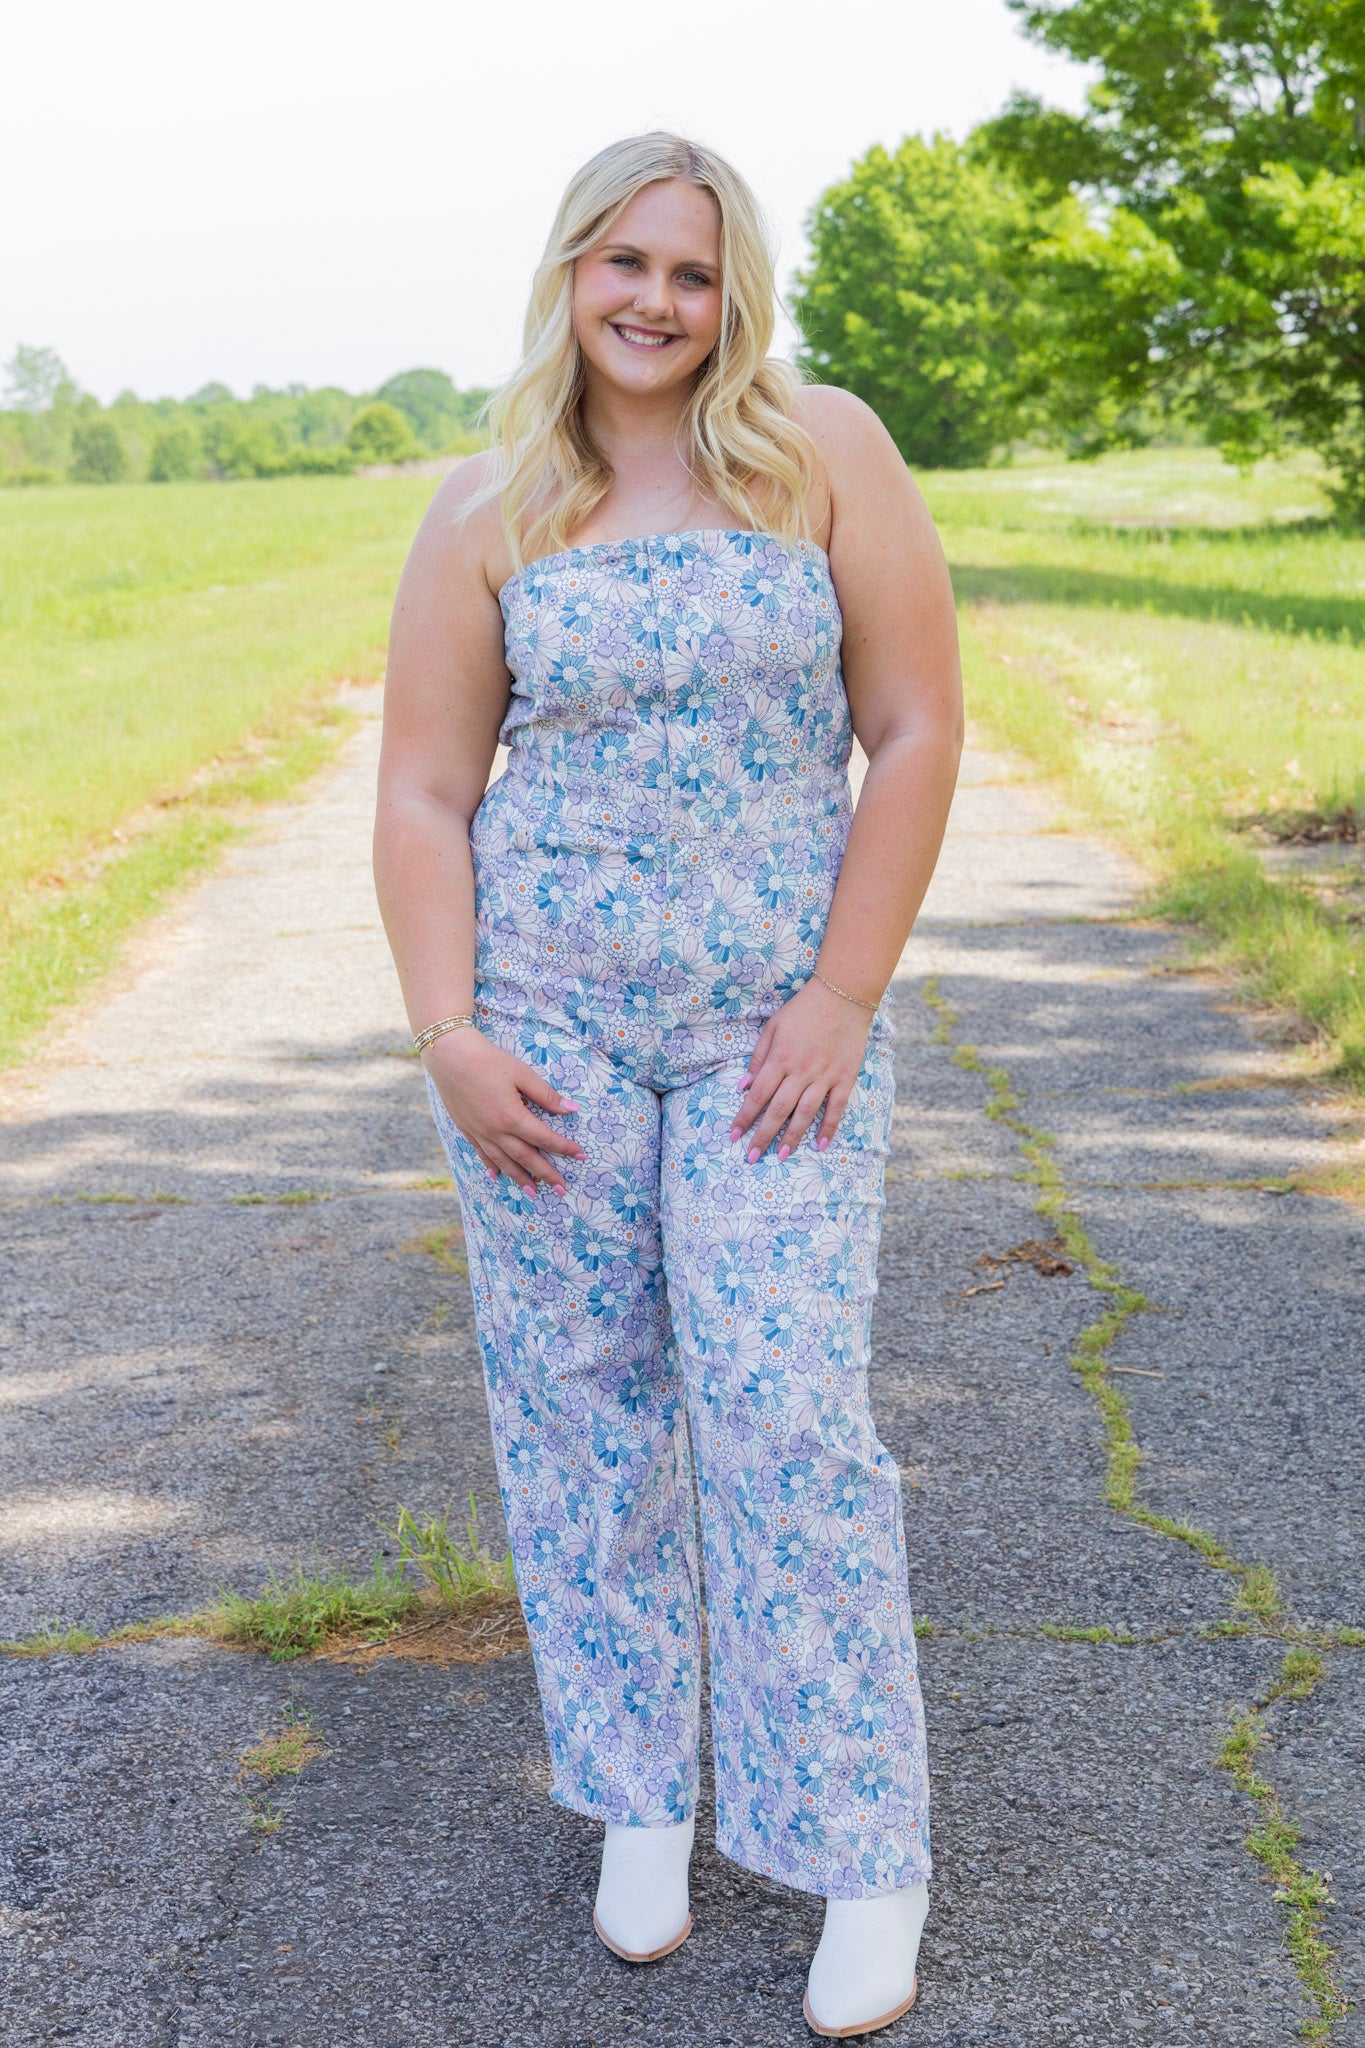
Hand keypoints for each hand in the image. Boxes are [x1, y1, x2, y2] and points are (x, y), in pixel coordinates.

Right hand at [424, 1028, 585, 1195]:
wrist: (448, 1055)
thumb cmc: (487, 1060)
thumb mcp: (521, 1073)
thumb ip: (546, 1095)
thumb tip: (571, 1110)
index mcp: (512, 1117)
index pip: (544, 1138)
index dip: (564, 1148)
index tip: (581, 1156)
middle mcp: (495, 1131)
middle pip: (525, 1158)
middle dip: (546, 1174)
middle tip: (561, 1189)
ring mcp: (479, 1132)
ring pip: (503, 1162)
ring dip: (520, 1178)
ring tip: (534, 1192)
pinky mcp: (466, 1129)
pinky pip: (482, 1154)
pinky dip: (492, 1167)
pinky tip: (497, 1176)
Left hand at [729, 976, 874, 1161]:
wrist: (842, 996)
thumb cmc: (803, 1009)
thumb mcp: (773, 1027)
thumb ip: (758, 1057)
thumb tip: (744, 1087)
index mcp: (779, 1059)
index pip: (757, 1096)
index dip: (744, 1117)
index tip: (733, 1135)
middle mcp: (800, 1072)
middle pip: (778, 1110)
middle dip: (762, 1136)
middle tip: (752, 1157)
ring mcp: (824, 1077)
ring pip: (805, 1113)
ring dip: (792, 1137)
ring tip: (781, 1155)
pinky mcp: (845, 1078)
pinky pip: (836, 1107)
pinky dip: (829, 1127)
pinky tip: (822, 1144)